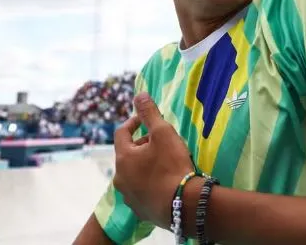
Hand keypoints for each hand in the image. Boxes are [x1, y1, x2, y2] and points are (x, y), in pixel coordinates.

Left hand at [112, 92, 194, 228]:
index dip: (133, 123)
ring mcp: (129, 196)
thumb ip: (149, 113)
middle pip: (128, 155)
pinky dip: (149, 183)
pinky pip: (141, 191)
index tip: (144, 120)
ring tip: (163, 162)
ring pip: (134, 174)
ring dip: (144, 166)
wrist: (184, 205)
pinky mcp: (140, 211)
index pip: (121, 133)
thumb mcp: (163, 133)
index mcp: (123, 158)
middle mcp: (121, 178)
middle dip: (141, 145)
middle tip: (160, 141)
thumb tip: (138, 95)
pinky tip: (164, 183)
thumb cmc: (172, 165)